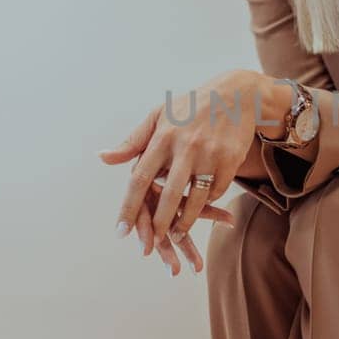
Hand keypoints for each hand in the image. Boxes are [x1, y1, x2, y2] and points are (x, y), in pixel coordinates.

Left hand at [99, 70, 261, 273]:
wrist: (235, 95)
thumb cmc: (190, 107)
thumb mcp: (158, 117)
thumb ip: (132, 142)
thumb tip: (103, 157)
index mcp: (162, 137)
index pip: (139, 178)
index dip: (129, 208)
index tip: (121, 231)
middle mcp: (185, 147)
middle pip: (168, 195)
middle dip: (158, 224)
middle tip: (151, 244)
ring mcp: (209, 155)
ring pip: (195, 199)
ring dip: (184, 222)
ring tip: (175, 236)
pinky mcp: (230, 160)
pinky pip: (215, 191)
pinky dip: (206, 204)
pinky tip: (199, 210)